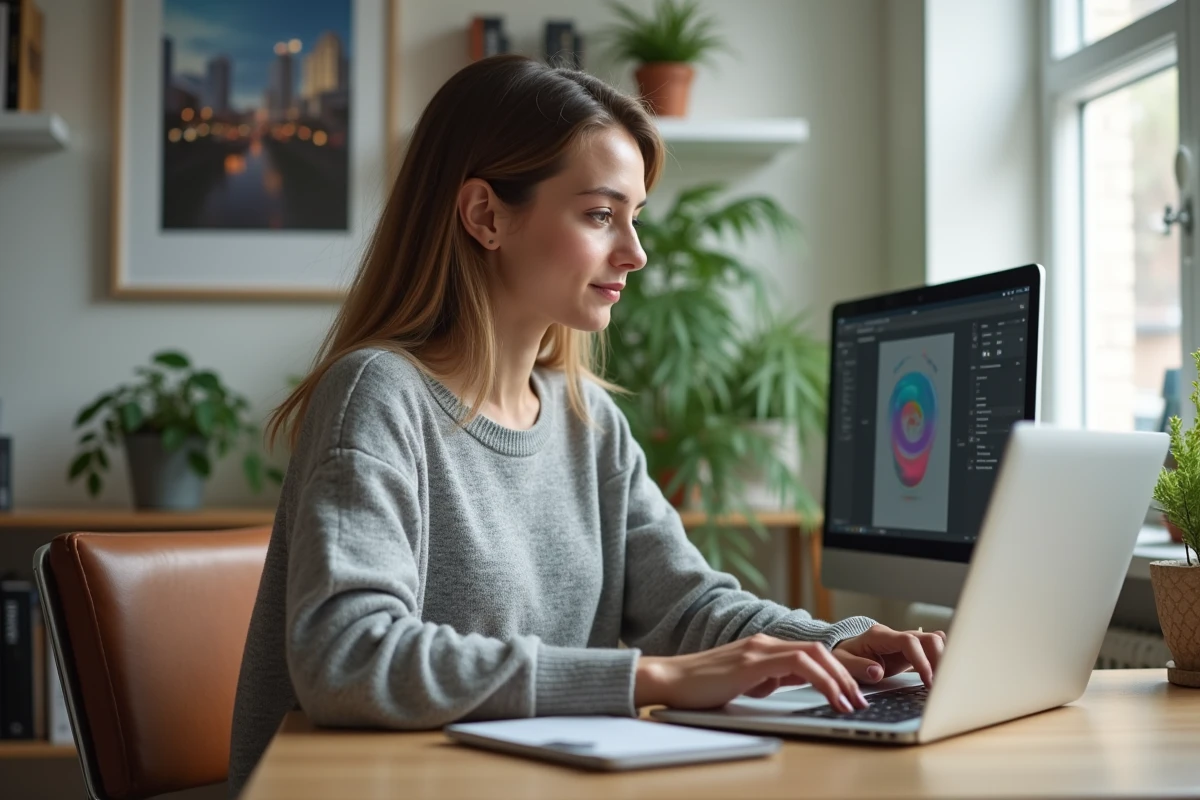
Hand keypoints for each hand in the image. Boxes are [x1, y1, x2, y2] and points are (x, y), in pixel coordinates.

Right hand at [634, 634, 870, 713]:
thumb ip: (768, 680)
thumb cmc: (701, 688)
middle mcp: (765, 643)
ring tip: (854, 702)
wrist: (670, 681)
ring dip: (840, 678)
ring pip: (815, 654)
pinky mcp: (753, 661)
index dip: (839, 669)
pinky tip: (832, 697)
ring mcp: (759, 649)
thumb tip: (789, 686)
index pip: (812, 653)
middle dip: (848, 673)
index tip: (857, 689)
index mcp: (764, 648)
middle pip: (821, 649)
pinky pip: (799, 664)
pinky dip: (822, 680)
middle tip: (864, 698)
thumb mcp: (744, 684)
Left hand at [832, 624, 946, 686]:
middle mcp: (896, 636)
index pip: (909, 641)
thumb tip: (876, 672)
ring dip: (942, 662)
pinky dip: (940, 661)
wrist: (845, 653)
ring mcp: (905, 643)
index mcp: (879, 636)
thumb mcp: (843, 663)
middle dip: (940, 660)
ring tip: (943, 684)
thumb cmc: (844, 657)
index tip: (927, 680)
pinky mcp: (911, 652)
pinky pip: (931, 651)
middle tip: (941, 684)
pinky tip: (944, 676)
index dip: (921, 660)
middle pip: (928, 639)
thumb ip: (858, 667)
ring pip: (934, 643)